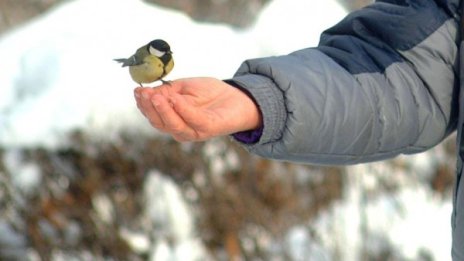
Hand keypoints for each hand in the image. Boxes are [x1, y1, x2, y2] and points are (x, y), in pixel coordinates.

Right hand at [134, 77, 261, 141]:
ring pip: (174, 126)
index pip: (154, 116)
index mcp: (174, 120)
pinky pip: (194, 120)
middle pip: (160, 123)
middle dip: (149, 108)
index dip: (143, 105)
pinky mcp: (210, 128)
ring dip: (163, 111)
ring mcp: (195, 131)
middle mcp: (182, 130)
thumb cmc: (210, 94)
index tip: (136, 90)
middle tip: (143, 93)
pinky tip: (175, 98)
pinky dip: (183, 109)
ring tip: (155, 97)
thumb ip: (168, 90)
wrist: (238, 97)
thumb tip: (150, 92)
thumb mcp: (185, 88)